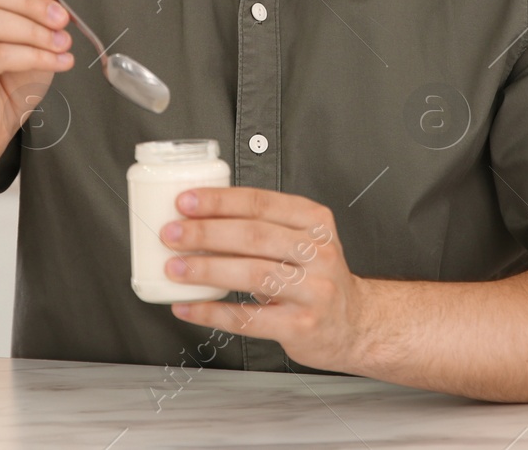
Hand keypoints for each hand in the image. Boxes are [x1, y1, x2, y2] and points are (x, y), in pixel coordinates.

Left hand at [160, 186, 373, 373]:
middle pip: (253, 236)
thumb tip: (200, 218)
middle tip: (172, 233)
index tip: (186, 202)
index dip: (220, 201)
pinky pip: (248, 318)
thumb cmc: (318, 278)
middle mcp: (318, 253)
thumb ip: (264, 226)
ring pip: (251, 274)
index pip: (261, 203)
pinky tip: (188, 306)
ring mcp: (313, 291)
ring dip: (206, 270)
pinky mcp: (301, 326)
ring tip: (175, 268)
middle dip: (205, 233)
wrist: (355, 324)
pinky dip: (212, 312)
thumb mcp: (304, 240)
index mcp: (314, 222)